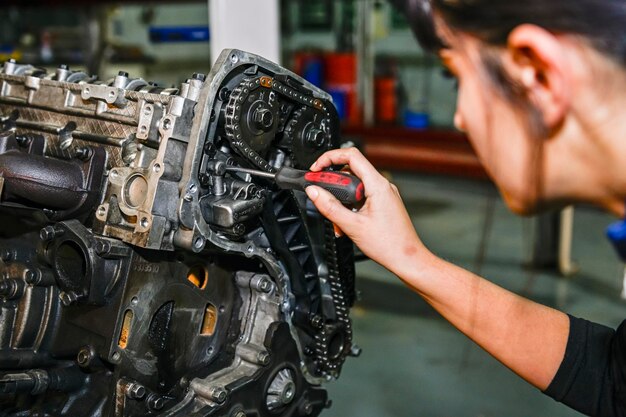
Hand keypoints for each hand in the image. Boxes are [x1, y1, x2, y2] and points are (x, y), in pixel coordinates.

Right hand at [306, 148, 431, 277]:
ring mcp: (384, 195)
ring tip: (337, 222)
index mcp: (378, 185)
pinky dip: (350, 208)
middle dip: (333, 187)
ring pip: (354, 188)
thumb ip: (330, 207)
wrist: (407, 259)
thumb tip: (314, 191)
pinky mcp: (383, 204)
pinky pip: (361, 198)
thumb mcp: (352, 225)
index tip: (317, 169)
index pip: (351, 156)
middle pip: (350, 172)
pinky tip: (347, 225)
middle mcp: (383, 186)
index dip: (330, 158)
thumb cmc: (389, 244)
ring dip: (341, 202)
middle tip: (321, 197)